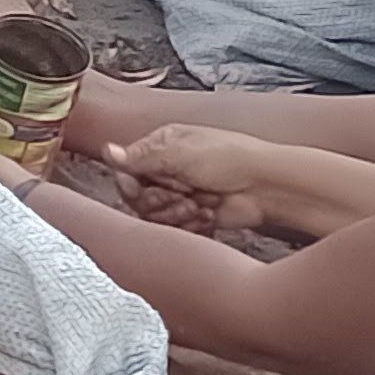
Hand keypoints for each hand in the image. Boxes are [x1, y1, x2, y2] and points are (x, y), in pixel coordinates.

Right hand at [106, 125, 279, 236]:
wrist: (267, 187)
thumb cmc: (231, 158)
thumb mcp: (179, 152)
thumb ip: (139, 158)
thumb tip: (107, 152)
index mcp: (162, 145)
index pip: (126, 168)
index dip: (131, 182)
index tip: (139, 186)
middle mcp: (168, 169)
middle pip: (137, 195)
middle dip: (158, 199)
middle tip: (180, 193)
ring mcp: (181, 194)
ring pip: (154, 215)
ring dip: (175, 212)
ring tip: (197, 203)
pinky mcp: (193, 216)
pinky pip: (174, 229)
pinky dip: (189, 224)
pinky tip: (207, 213)